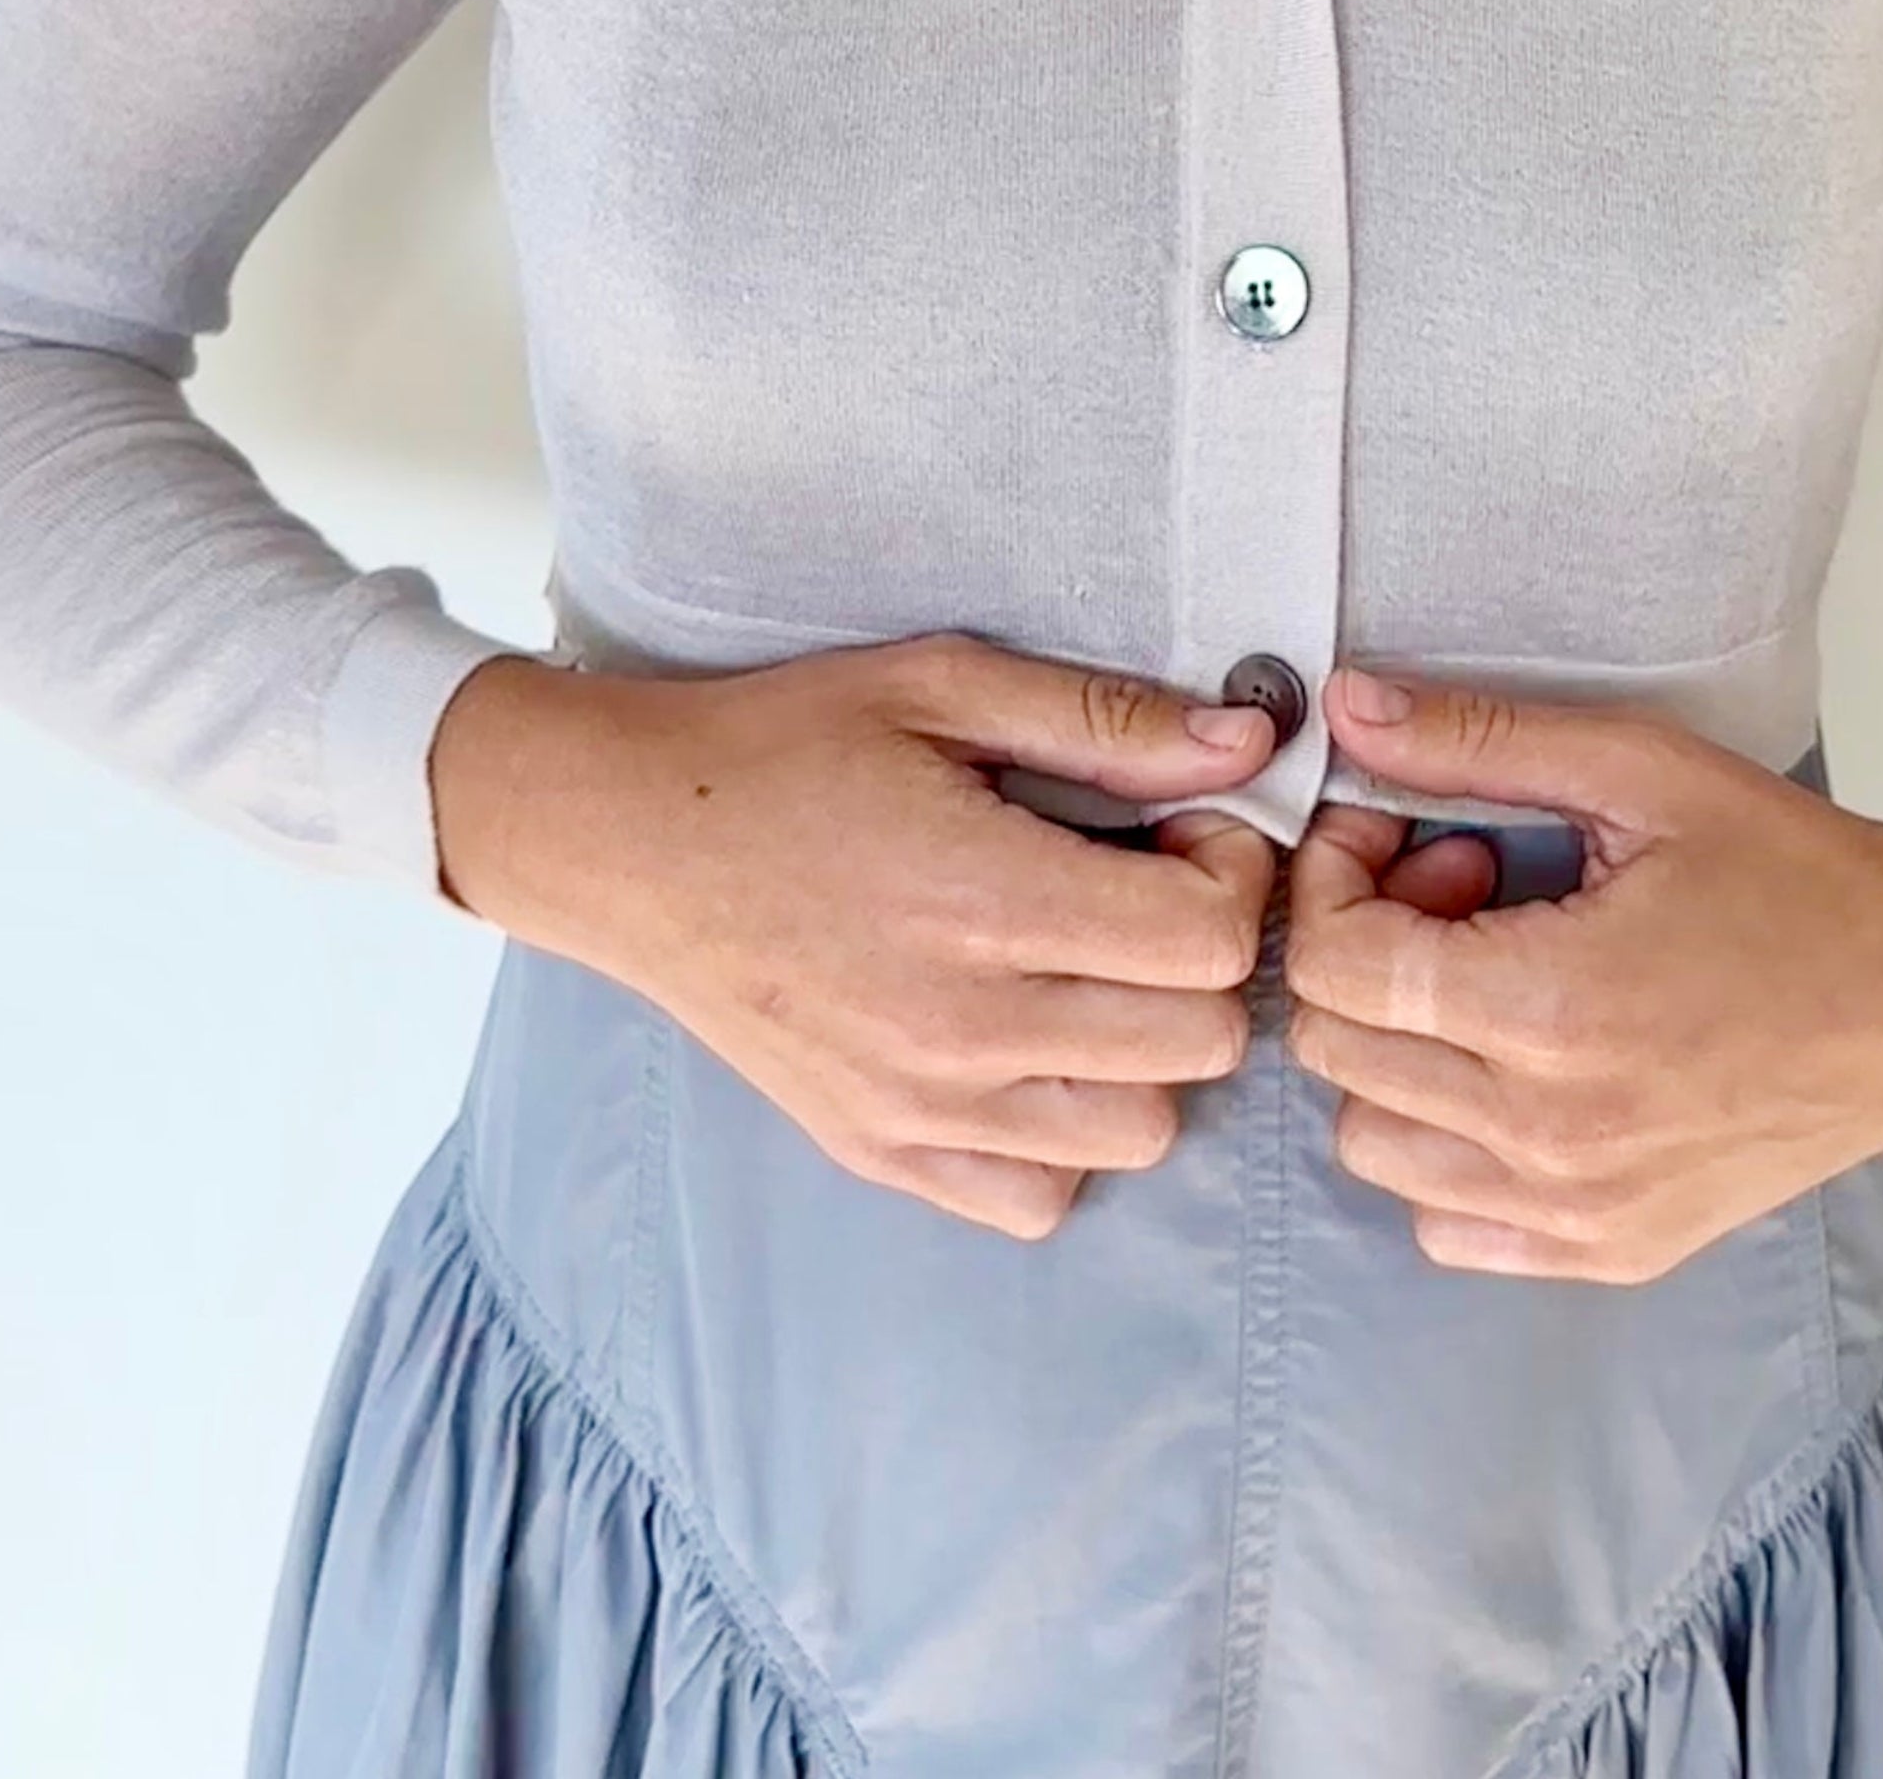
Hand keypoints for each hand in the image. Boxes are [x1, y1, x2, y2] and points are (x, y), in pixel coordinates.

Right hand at [429, 635, 1279, 1240]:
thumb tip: (1251, 741)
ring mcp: (921, 1109)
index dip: (1228, 872)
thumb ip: (1106, 719)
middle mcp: (963, 1028)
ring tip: (1085, 966)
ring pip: (1140, 1133)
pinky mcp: (882, 1153)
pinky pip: (1042, 1197)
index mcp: (985, 900)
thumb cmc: (787, 746)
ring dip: (1145, 1050)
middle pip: (1198, 1043)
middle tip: (1141, 887)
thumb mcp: (943, 685)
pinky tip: (1026, 1041)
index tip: (1180, 830)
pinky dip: (1062, 1133)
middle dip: (1201, 956)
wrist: (631, 840)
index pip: (1209, 943)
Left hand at [1269, 665, 1882, 1281]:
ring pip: (1373, 1143)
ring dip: (1397, 1045)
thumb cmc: (1797, 876)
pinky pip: (1446, 1220)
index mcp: (1551, 1010)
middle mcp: (1551, 1133)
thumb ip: (1478, 740)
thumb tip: (1348, 708)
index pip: (1331, 967)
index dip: (1337, 877)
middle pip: (1336, 1051)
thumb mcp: (1640, 771)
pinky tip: (1516, 1061)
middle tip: (1465, 884)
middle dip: (1369, 945)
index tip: (1401, 829)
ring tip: (1494, 972)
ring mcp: (1579, 1209)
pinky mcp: (1610, 1250)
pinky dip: (1447, 1142)